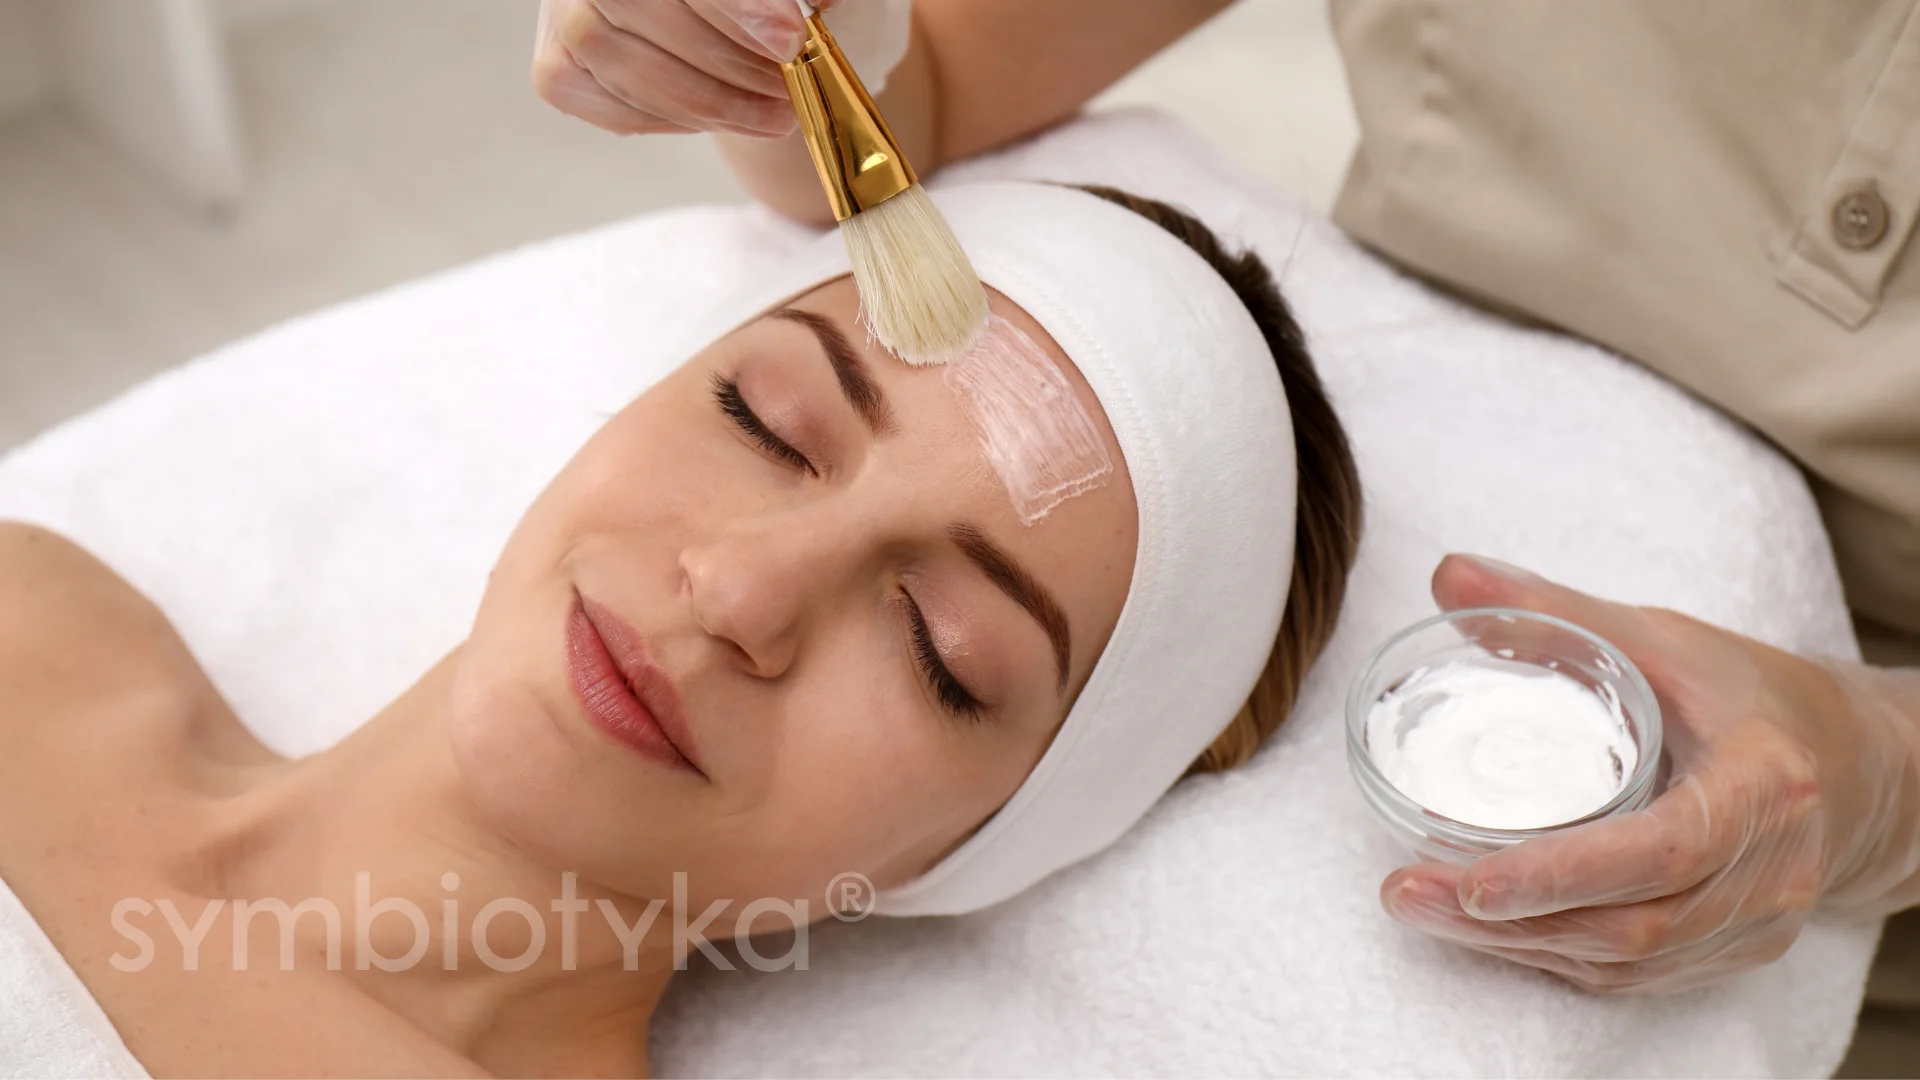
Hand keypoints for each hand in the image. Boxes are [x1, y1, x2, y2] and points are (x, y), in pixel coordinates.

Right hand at [532, 0, 842, 136]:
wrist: (727, 23)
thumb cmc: (757, 0)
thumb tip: (809, 8)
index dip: (732, 4)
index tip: (789, 37)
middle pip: (634, 5)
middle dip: (725, 59)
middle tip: (789, 88)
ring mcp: (562, 13)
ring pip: (617, 62)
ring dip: (710, 100)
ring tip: (774, 111)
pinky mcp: (557, 68)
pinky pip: (609, 106)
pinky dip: (673, 118)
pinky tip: (718, 111)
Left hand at [1379, 554, 1919, 993]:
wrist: (1853, 769)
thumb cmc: (1749, 695)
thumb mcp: (1663, 640)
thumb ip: (1554, 612)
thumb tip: (1449, 575)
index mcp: (1767, 785)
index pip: (1666, 848)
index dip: (1567, 872)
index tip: (1475, 880)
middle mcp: (1772, 871)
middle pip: (1635, 924)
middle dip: (1512, 919)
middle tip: (1407, 891)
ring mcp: (1757, 924)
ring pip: (1627, 960)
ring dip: (1517, 945)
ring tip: (1421, 906)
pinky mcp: (1732, 952)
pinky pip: (1634, 976)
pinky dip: (1552, 956)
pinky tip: (1484, 929)